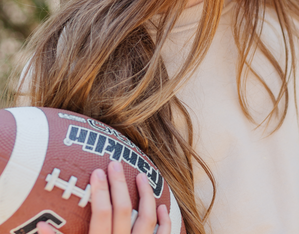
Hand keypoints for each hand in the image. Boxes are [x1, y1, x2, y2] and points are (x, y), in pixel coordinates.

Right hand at [37, 161, 170, 233]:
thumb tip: (41, 227)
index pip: (101, 214)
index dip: (100, 191)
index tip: (98, 171)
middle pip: (124, 210)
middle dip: (119, 184)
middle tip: (115, 163)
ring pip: (148, 218)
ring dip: (146, 195)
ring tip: (141, 175)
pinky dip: (165, 221)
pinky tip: (164, 207)